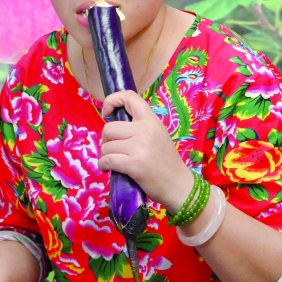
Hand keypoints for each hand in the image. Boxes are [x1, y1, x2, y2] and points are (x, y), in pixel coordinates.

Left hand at [99, 90, 193, 208]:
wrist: (178, 184)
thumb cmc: (165, 161)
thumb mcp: (157, 135)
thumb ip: (139, 127)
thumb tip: (112, 125)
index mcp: (151, 120)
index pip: (129, 97)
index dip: (112, 100)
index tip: (107, 113)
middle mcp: (145, 130)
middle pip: (109, 128)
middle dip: (106, 140)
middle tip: (113, 149)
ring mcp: (139, 147)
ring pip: (106, 146)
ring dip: (105, 155)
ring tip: (114, 162)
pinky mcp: (133, 164)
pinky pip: (106, 160)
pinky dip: (103, 165)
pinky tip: (108, 169)